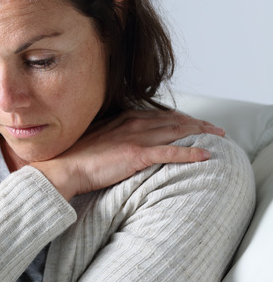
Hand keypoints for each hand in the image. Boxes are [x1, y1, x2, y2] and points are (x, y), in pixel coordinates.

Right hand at [31, 109, 224, 200]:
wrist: (64, 167)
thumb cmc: (75, 157)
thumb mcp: (96, 138)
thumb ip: (112, 135)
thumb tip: (120, 141)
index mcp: (123, 118)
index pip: (159, 115)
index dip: (180, 117)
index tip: (193, 122)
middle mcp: (132, 123)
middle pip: (173, 120)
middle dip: (197, 123)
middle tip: (214, 128)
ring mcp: (135, 138)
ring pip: (177, 131)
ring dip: (200, 133)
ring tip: (217, 137)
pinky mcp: (137, 154)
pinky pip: (171, 152)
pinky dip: (190, 152)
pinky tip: (205, 155)